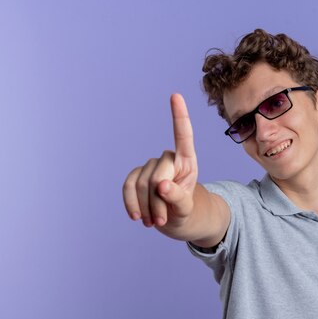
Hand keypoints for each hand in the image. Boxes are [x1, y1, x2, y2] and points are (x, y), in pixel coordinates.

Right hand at [123, 94, 197, 235]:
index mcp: (187, 161)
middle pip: (156, 176)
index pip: (183, 136)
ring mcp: (150, 167)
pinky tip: (137, 217)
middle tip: (164, 221)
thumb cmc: (188, 211)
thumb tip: (161, 186)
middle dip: (159, 202)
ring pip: (141, 184)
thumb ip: (178, 197)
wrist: (177, 221)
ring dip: (147, 208)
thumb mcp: (188, 208)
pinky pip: (128, 186)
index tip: (175, 95)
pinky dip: (131, 204)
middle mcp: (168, 159)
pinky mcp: (136, 176)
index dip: (179, 116)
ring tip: (157, 223)